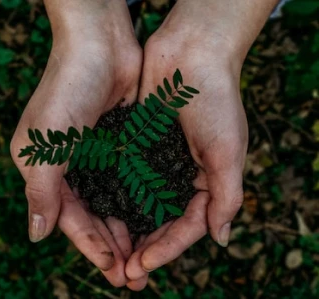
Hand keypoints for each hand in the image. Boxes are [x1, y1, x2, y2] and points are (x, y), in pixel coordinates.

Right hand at [10, 0, 141, 286]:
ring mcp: (101, 157)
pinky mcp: (123, 146)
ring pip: (116, 204)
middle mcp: (74, 168)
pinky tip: (154, 222)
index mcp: (49, 170)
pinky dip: (141, 203)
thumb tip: (37, 235)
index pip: (71, 219)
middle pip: (95, 217)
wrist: (100, 46)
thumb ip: (41, 191)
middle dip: (113, 247)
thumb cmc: (67, 90)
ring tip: (147, 258)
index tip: (113, 270)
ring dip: (129, 231)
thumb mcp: (44, 144)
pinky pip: (133, 182)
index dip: (91, 246)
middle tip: (134, 277)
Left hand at [124, 0, 254, 289]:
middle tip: (124, 274)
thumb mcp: (229, 151)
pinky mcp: (137, 146)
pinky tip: (101, 215)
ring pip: (140, 205)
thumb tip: (221, 239)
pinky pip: (125, 178)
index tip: (143, 265)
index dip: (167, 248)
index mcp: (206, 181)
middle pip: (161, 222)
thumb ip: (227, 196)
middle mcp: (180, 176)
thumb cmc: (216, 101)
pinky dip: (115, 198)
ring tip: (110, 255)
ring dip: (127, 230)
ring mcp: (158, 162)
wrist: (191, 55)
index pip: (187, 225)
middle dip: (145, 248)